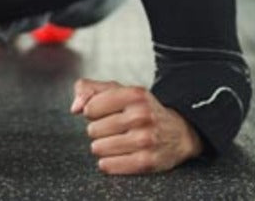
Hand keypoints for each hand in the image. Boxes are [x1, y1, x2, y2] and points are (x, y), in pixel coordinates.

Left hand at [70, 78, 203, 174]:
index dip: (93, 112)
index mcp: (134, 94)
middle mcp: (141, 115)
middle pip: (93, 130)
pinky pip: (108, 165)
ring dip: (103, 147)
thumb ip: (90, 90)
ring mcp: (145, 140)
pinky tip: (117, 155)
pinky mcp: (146, 162)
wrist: (179, 133)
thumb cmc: (143, 110)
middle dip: (99, 130)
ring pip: (98, 148)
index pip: (90, 107)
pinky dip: (107, 162)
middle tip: (115, 129)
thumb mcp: (120, 91)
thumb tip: (75, 108)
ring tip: (117, 141)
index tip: (104, 113)